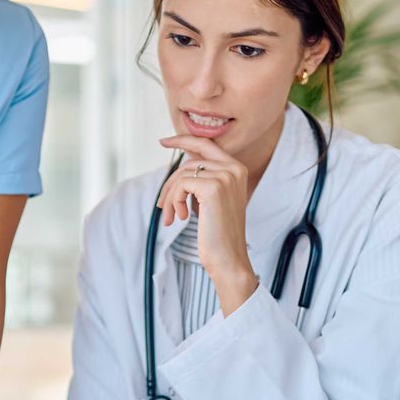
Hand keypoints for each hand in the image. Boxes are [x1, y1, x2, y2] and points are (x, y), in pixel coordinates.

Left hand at [156, 135, 258, 309]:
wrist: (228, 259)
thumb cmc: (218, 234)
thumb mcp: (211, 202)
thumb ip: (201, 181)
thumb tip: (178, 171)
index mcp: (237, 169)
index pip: (206, 144)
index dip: (183, 140)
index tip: (163, 141)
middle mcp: (234, 168)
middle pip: (189, 162)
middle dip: (171, 184)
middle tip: (163, 206)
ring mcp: (225, 177)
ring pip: (182, 174)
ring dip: (170, 197)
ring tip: (171, 217)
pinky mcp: (213, 188)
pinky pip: (180, 185)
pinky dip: (174, 201)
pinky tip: (180, 218)